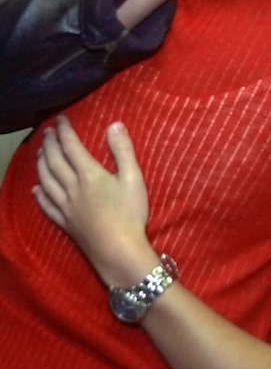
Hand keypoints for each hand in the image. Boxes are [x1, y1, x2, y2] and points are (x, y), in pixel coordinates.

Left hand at [34, 116, 154, 285]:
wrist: (118, 250)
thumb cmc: (130, 213)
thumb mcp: (135, 178)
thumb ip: (123, 151)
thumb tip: (114, 125)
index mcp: (89, 174)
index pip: (71, 147)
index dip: (64, 131)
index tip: (61, 119)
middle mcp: (72, 187)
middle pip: (55, 161)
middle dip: (50, 144)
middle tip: (48, 131)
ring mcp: (66, 206)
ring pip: (47, 180)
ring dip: (41, 163)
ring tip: (40, 153)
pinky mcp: (65, 222)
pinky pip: (47, 206)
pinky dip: (40, 195)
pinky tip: (37, 190)